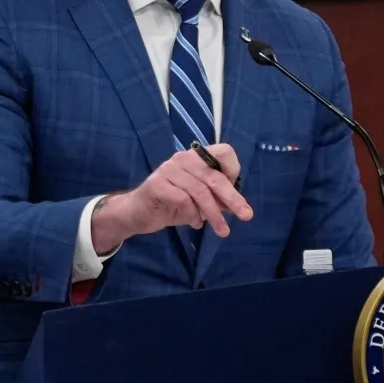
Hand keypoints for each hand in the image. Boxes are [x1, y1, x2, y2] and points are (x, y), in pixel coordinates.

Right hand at [90, 144, 252, 253]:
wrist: (137, 213)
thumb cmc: (172, 203)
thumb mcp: (199, 200)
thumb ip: (217, 198)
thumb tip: (239, 206)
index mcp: (196, 157)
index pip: (223, 152)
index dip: (234, 170)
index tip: (237, 190)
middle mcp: (183, 158)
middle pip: (214, 176)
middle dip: (232, 198)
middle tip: (246, 216)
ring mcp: (168, 169)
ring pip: (200, 192)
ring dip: (213, 214)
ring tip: (221, 230)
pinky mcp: (156, 185)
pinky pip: (183, 200)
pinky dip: (193, 215)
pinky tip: (194, 223)